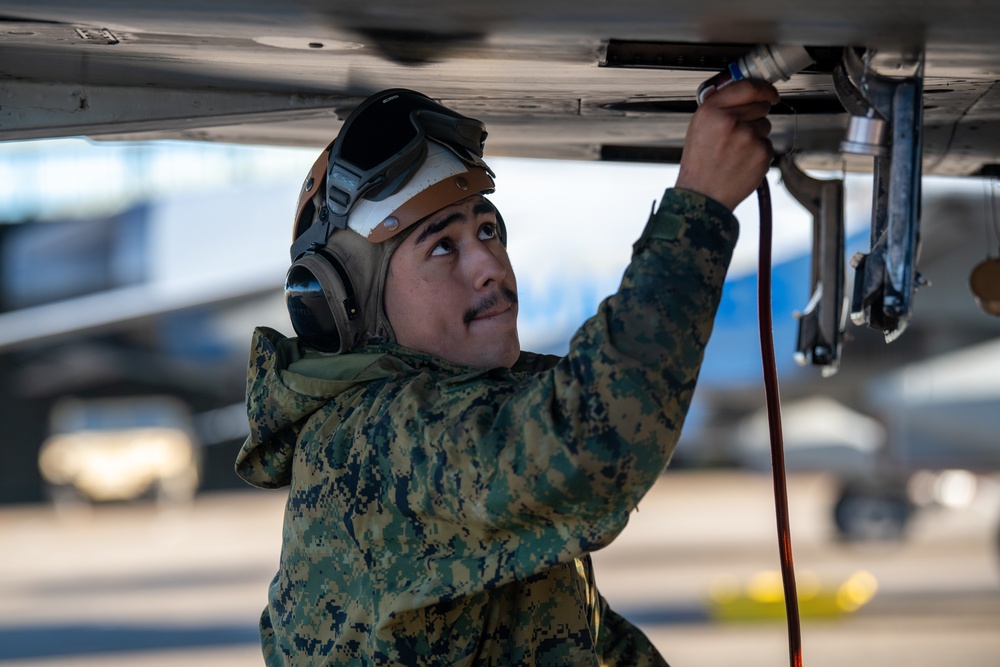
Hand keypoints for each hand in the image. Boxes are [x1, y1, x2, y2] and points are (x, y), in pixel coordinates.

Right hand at [675, 79, 779, 210]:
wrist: (703, 195)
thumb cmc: (699, 163)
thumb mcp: (699, 127)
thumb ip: (720, 106)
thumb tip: (747, 92)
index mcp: (711, 111)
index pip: (747, 86)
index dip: (763, 88)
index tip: (769, 93)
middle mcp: (729, 120)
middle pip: (760, 106)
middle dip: (755, 116)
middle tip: (739, 134)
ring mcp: (748, 136)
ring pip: (765, 125)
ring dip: (756, 136)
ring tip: (736, 152)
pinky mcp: (761, 152)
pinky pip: (767, 144)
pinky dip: (758, 153)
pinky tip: (742, 162)